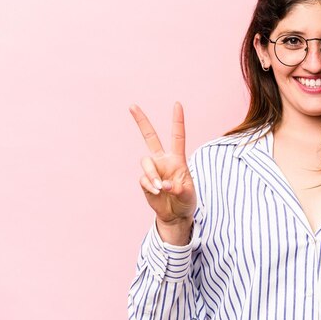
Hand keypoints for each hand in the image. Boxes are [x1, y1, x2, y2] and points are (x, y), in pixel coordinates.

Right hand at [130, 102, 195, 244]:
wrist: (175, 215)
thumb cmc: (186, 201)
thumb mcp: (188, 195)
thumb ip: (179, 189)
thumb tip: (164, 184)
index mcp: (178, 159)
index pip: (177, 136)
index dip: (177, 120)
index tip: (177, 104)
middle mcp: (163, 161)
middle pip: (150, 137)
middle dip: (141, 121)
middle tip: (132, 105)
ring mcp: (153, 170)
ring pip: (146, 162)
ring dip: (152, 174)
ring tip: (160, 188)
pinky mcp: (145, 181)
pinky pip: (143, 179)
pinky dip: (150, 185)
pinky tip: (157, 192)